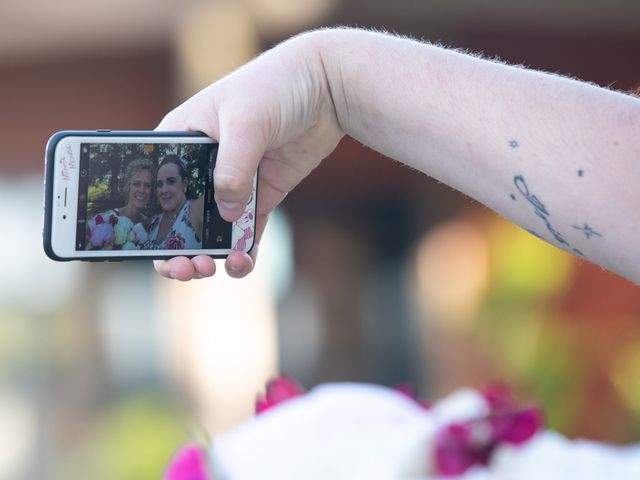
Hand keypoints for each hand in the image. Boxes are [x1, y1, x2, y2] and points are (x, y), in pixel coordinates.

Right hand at [153, 31, 343, 279]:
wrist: (325, 88)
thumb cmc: (274, 87)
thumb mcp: (244, 121)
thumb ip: (232, 168)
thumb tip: (226, 214)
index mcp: (182, 140)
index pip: (153, 181)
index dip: (145, 215)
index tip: (146, 244)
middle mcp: (203, 165)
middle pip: (178, 214)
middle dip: (176, 246)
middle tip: (187, 266)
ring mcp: (234, 182)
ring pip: (213, 229)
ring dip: (210, 254)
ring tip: (215, 267)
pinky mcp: (261, 194)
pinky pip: (247, 230)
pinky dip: (244, 251)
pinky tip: (244, 263)